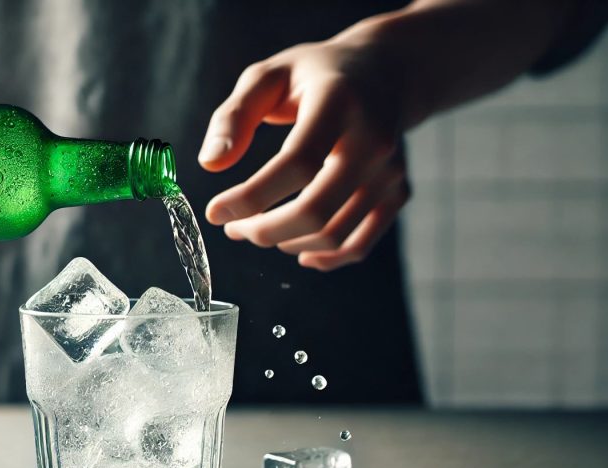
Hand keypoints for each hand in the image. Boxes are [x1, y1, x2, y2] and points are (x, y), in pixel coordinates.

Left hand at [201, 32, 410, 271]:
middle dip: (265, 230)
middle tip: (233, 229)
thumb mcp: (267, 77)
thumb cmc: (312, 75)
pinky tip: (296, 251)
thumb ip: (234, 116)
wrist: (384, 71)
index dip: (251, 197)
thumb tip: (210, 164)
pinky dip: (325, 257)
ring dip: (286, 243)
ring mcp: (390, 169)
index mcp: (339, 102)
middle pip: (317, 209)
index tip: (214, 212)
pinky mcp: (398, 192)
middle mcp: (374, 138)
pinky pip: (360, 243)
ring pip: (335, 233)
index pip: (297, 163)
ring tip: (257, 230)